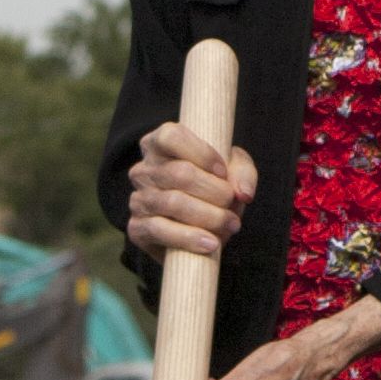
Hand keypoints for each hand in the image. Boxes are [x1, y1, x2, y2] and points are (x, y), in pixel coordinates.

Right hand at [126, 120, 255, 262]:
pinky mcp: (137, 228)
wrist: (202, 228)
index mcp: (159, 145)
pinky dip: (189, 238)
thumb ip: (242, 173)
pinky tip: (210, 243)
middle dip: (215, 191)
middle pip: (180, 173)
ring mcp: (138, 199)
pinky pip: (159, 230)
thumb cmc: (215, 188)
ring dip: (210, 216)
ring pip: (173, 203)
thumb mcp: (233, 171)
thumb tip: (243, 193)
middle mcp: (143, 170)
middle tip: (232, 204)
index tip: (223, 172)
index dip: (202, 153)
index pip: (171, 136)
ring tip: (231, 224)